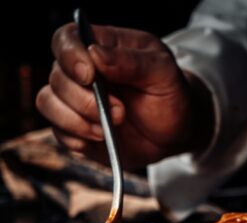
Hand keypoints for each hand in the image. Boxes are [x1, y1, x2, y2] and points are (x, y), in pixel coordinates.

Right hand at [36, 23, 205, 168]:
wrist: (176, 131)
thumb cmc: (171, 94)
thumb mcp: (163, 72)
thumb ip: (132, 61)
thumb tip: (95, 54)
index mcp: (104, 48)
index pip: (67, 39)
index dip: (70, 56)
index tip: (90, 76)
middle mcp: (84, 73)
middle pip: (56, 77)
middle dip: (84, 100)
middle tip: (120, 112)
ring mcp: (78, 102)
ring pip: (49, 104)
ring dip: (77, 121)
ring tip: (108, 129)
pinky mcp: (78, 128)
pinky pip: (59, 132)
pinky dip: (77, 138)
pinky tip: (102, 138)